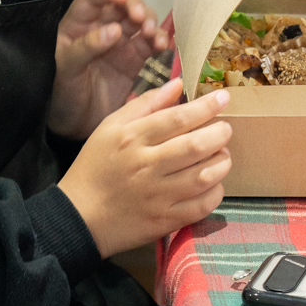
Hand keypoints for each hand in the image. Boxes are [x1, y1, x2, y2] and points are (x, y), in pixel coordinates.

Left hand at [48, 0, 168, 139]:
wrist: (72, 125)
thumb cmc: (59, 94)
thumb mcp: (65, 69)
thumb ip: (86, 47)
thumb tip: (113, 30)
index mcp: (78, 24)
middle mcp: (101, 29)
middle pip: (123, 6)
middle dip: (135, 7)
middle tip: (140, 19)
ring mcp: (120, 44)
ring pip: (140, 22)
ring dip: (150, 23)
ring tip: (152, 35)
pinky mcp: (135, 61)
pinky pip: (150, 44)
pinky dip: (159, 41)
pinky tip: (162, 45)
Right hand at [58, 78, 231, 256]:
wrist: (80, 216)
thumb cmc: (95, 167)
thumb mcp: (110, 127)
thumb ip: (145, 104)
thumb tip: (177, 85)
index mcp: (132, 139)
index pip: (177, 118)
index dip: (206, 107)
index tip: (223, 98)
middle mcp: (147, 165)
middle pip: (196, 146)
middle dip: (220, 133)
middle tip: (225, 129)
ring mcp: (158, 195)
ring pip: (204, 176)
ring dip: (222, 162)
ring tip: (221, 155)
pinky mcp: (165, 220)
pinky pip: (201, 206)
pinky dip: (216, 192)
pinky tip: (213, 183)